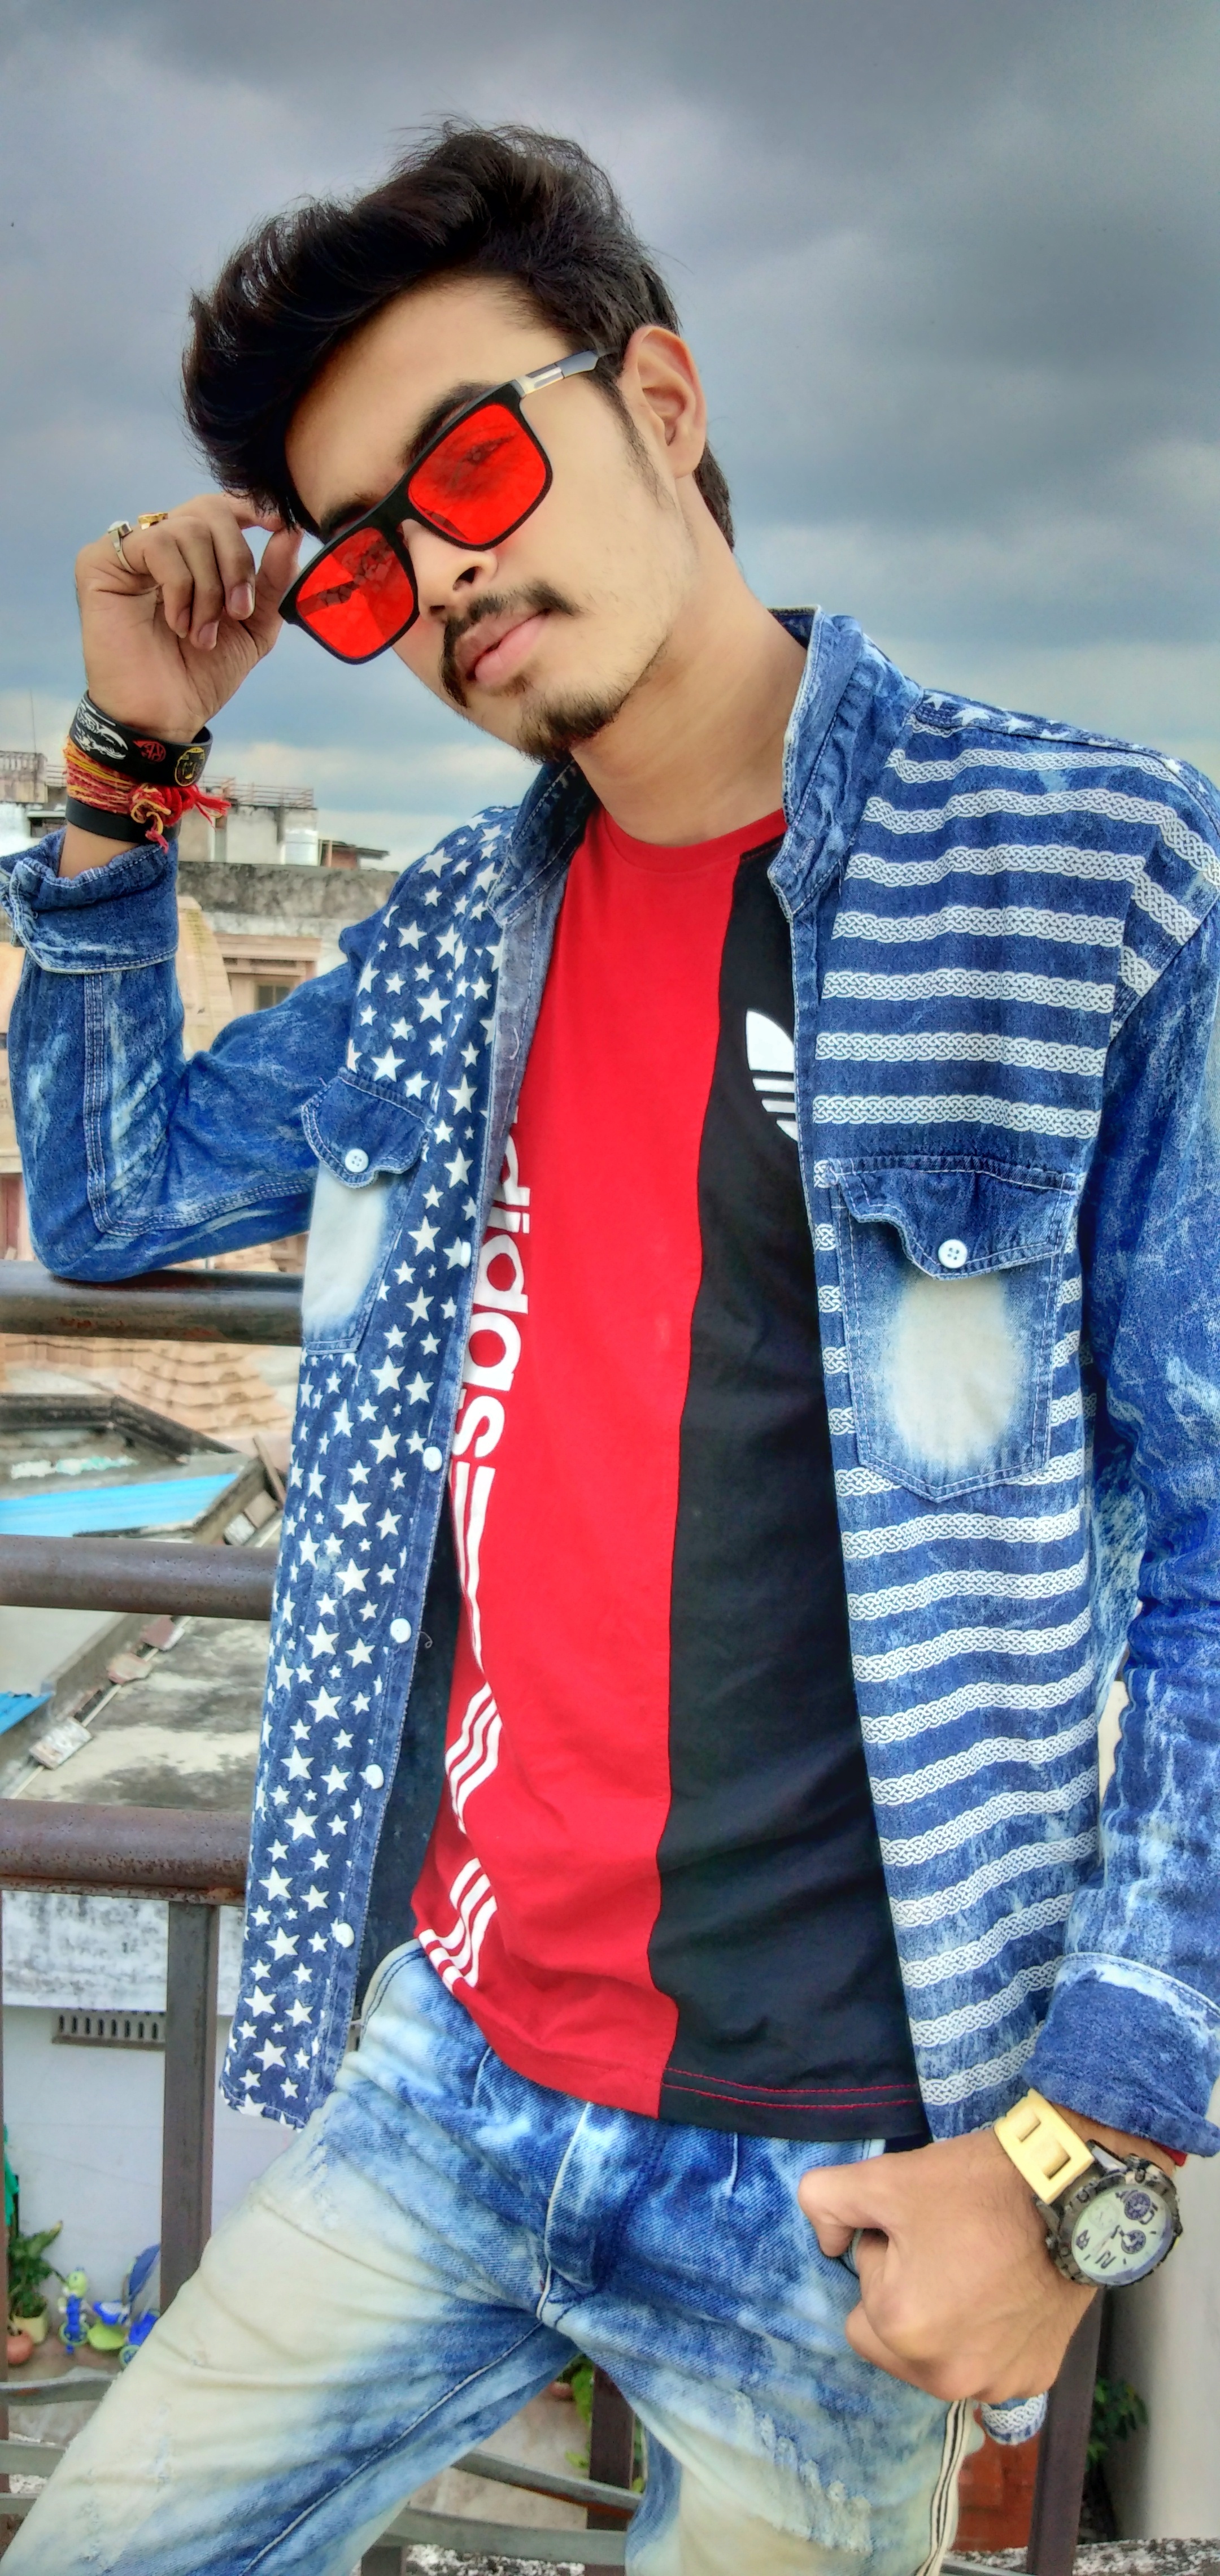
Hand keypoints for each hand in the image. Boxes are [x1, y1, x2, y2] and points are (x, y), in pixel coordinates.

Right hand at [73, 495, 301, 742]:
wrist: (165, 712)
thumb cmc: (203, 673)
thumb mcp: (253, 625)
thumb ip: (272, 580)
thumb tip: (291, 531)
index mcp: (196, 554)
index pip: (222, 506)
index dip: (251, 506)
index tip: (277, 524)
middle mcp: (162, 543)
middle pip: (210, 510)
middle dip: (235, 561)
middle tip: (237, 612)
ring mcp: (130, 550)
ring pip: (188, 530)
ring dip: (207, 588)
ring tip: (201, 633)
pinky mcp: (101, 560)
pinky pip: (158, 545)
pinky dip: (180, 587)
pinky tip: (177, 623)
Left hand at [798, 2127, 1093, 2401]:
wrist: (1070, 2194)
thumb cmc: (976, 2188)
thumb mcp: (883, 2177)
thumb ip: (824, 2201)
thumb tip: (826, 2242)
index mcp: (901, 2332)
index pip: (862, 2306)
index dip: (883, 2265)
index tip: (918, 2233)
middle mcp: (947, 2377)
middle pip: (897, 2341)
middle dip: (910, 2298)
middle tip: (946, 2250)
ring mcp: (997, 2383)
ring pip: (942, 2356)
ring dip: (948, 2322)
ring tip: (979, 2268)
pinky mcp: (1035, 2377)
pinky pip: (989, 2363)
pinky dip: (991, 2336)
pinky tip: (1008, 2293)